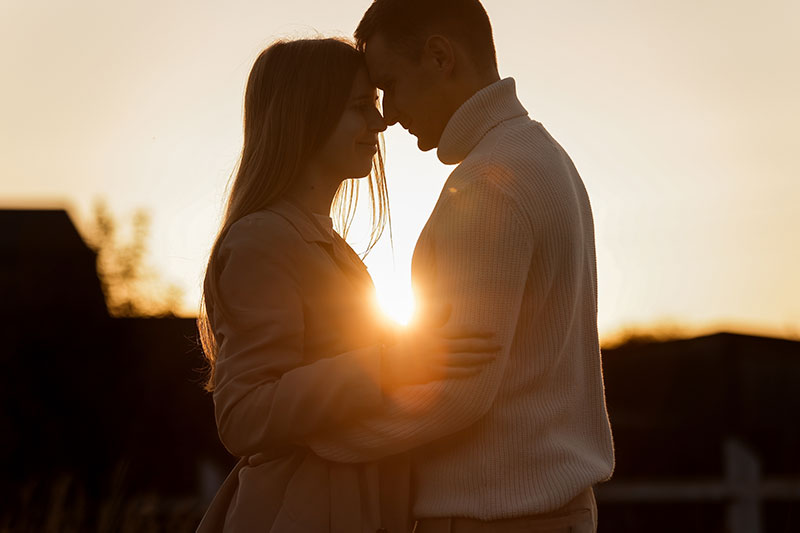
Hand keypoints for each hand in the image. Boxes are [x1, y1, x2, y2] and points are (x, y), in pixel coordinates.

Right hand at [380, 305, 499, 388]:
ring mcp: (438, 361)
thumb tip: (449, 305)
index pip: (463, 332)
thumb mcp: (420, 326)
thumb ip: (437, 317)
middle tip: (500, 346)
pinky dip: (468, 372)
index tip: (493, 333)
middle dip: (485, 346)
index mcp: (437, 334)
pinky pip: (456, 373)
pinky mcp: (434, 373)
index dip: (479, 332)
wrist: (390, 362)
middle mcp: (439, 346)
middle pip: (468, 346)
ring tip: (493, 358)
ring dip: (481, 359)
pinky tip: (479, 370)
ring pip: (465, 360)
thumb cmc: (405, 342)